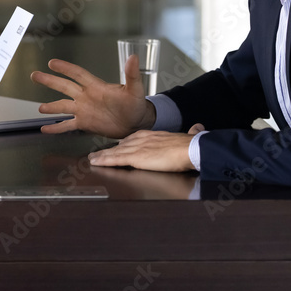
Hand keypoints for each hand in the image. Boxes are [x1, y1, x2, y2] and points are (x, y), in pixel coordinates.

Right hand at [30, 57, 154, 137]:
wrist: (136, 123)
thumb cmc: (136, 104)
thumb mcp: (135, 90)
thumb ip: (132, 75)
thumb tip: (133, 57)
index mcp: (96, 87)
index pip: (78, 74)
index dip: (65, 68)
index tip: (52, 63)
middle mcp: (86, 97)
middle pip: (64, 87)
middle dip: (50, 81)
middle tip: (35, 75)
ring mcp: (84, 110)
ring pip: (63, 106)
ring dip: (51, 107)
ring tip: (39, 109)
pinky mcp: (85, 123)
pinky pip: (67, 125)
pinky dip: (56, 127)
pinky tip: (45, 129)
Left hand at [86, 124, 203, 172]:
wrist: (190, 148)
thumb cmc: (191, 145)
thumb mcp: (190, 135)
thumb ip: (191, 132)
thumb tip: (198, 128)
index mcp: (154, 134)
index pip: (134, 137)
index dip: (125, 143)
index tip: (118, 145)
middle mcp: (142, 138)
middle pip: (122, 144)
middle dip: (110, 149)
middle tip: (98, 153)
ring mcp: (137, 147)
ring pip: (115, 151)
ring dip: (102, 155)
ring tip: (92, 159)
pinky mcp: (135, 157)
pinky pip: (115, 159)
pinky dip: (104, 160)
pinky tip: (95, 162)